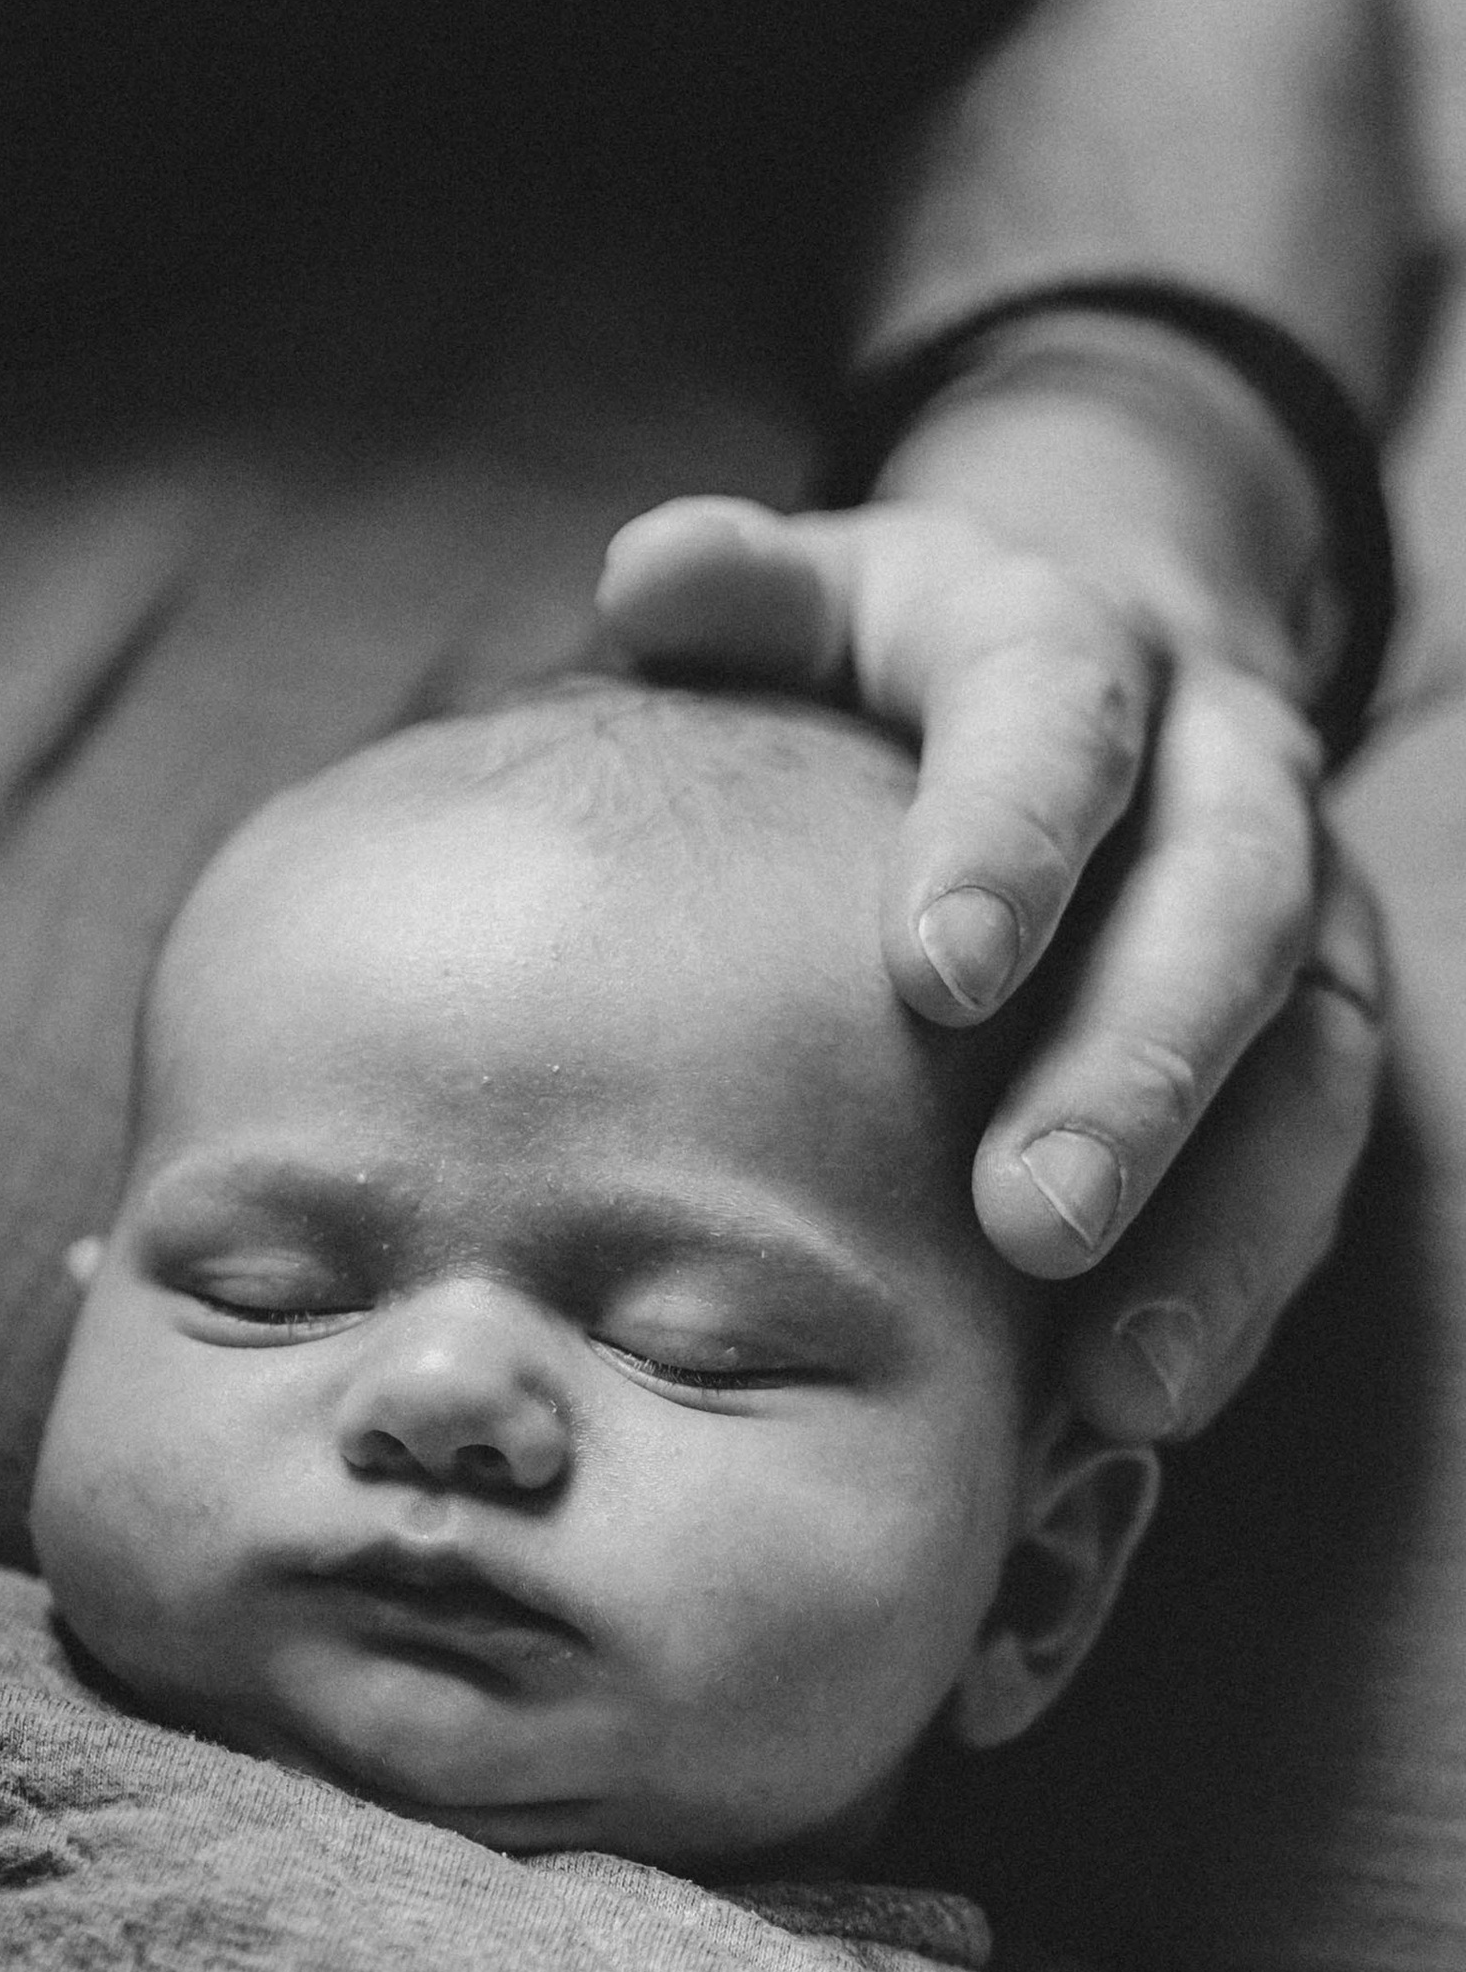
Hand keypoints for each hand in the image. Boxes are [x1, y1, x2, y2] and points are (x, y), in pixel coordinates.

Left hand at [592, 495, 1386, 1440]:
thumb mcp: (824, 603)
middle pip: (1220, 902)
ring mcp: (1294, 903)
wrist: (1100, 661)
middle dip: (1134, 1070)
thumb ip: (743, 599)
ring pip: (1304, 1059)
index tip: (934, 973)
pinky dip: (1239, 1284)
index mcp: (1069, 641)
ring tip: (1118, 1378)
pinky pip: (1310, 1162)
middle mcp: (1216, 763)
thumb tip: (648, 568)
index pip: (1059, 713)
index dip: (1011, 835)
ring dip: (1218, 1220)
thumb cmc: (895, 676)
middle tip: (1027, 1221)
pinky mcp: (1323, 1028)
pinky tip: (1144, 1402)